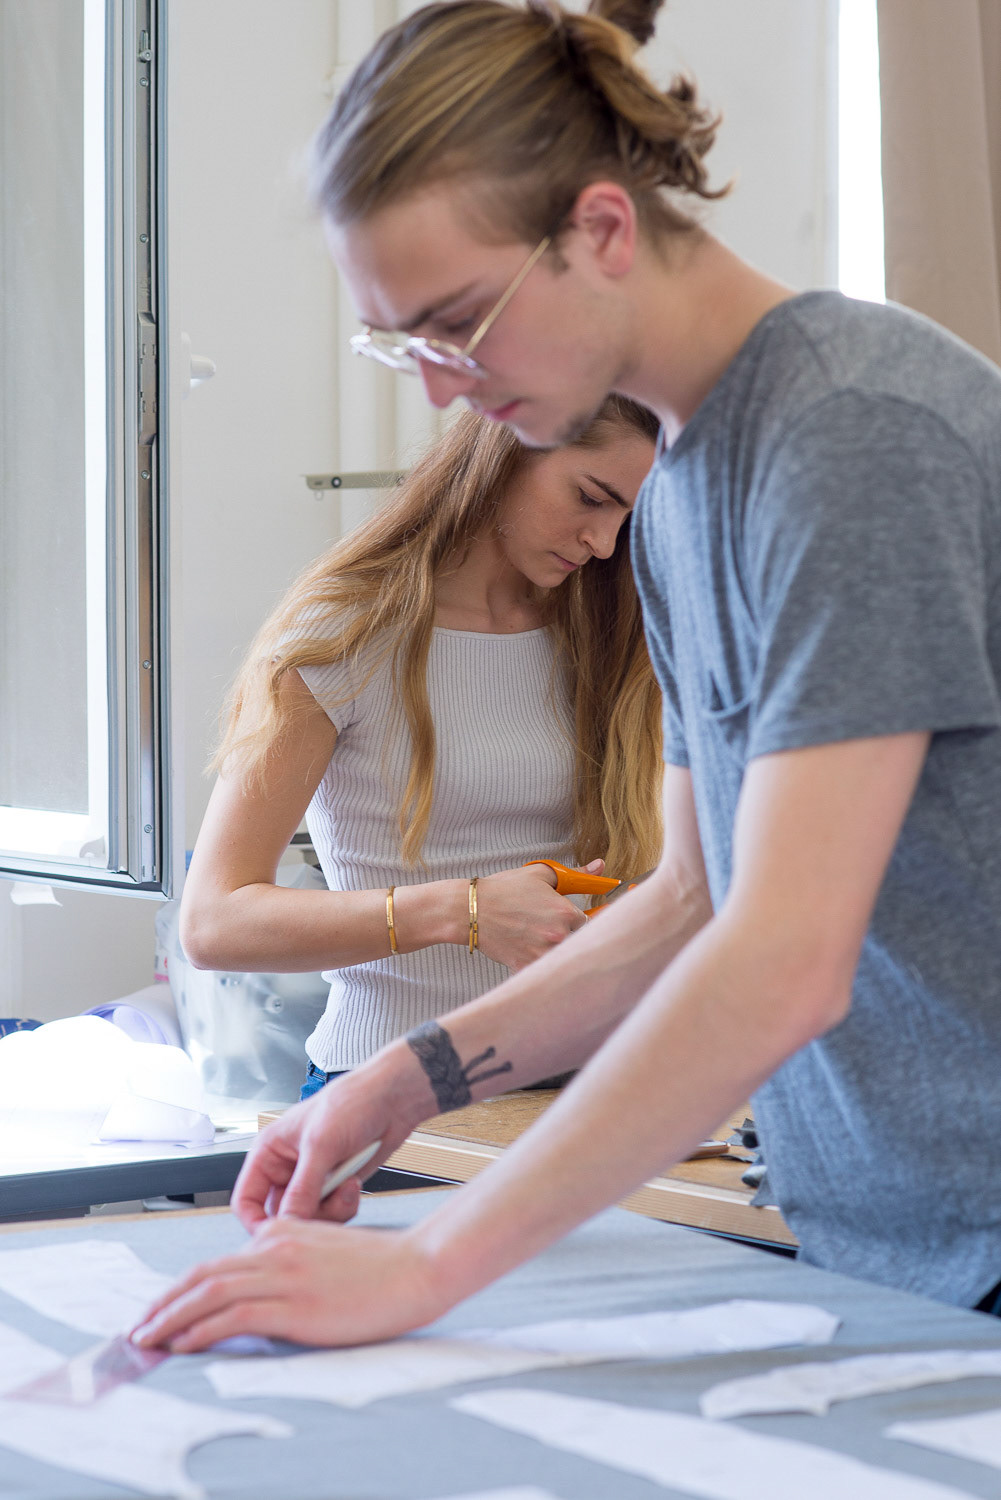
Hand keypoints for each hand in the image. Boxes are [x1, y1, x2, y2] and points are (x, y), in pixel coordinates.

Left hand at [132, 1217, 442, 1351]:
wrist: (416, 1268)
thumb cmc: (379, 1267)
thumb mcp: (324, 1251)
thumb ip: (290, 1260)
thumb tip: (259, 1286)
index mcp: (282, 1233)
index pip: (218, 1262)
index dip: (183, 1288)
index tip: (164, 1310)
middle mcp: (276, 1247)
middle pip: (203, 1273)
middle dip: (164, 1302)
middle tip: (139, 1327)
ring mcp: (284, 1274)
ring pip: (209, 1292)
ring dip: (170, 1317)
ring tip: (147, 1339)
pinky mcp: (296, 1302)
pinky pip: (234, 1315)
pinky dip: (201, 1330)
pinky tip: (183, 1344)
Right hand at [229, 1059, 414, 1229]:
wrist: (392, 1100)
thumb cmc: (351, 1103)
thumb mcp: (321, 1145)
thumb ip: (302, 1188)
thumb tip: (287, 1223)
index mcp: (270, 1151)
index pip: (246, 1199)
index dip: (255, 1221)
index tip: (276, 1236)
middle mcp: (288, 1167)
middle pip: (281, 1215)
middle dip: (304, 1216)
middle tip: (324, 1210)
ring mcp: (313, 1178)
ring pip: (308, 1218)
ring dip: (330, 1210)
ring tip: (345, 1186)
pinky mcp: (336, 1186)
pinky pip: (332, 1213)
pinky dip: (344, 1205)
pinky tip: (354, 1183)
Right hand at [474, 860, 601, 969]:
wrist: (471, 909)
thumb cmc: (504, 890)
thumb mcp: (541, 875)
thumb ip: (575, 874)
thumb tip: (600, 866)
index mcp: (565, 912)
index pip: (586, 921)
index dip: (572, 919)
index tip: (562, 918)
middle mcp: (558, 936)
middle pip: (575, 941)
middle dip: (562, 935)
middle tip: (542, 928)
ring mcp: (542, 954)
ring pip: (559, 957)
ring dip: (550, 950)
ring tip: (530, 938)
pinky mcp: (526, 967)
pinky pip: (541, 970)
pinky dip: (535, 963)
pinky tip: (522, 949)